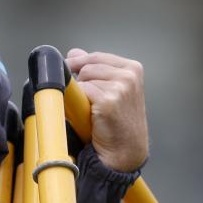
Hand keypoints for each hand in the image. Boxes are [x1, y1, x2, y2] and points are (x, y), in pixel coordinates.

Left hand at [65, 49, 148, 171]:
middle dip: (80, 81)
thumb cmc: (119, 122)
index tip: (69, 70)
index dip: (79, 63)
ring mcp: (121, 87)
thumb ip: (95, 68)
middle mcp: (129, 75)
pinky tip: (89, 114)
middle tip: (85, 99)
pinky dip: (79, 103)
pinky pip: (81, 92)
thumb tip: (74, 52)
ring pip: (83, 79)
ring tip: (90, 108)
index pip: (96, 56)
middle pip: (87, 66)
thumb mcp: (113, 89)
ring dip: (81, 94)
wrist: (125, 150)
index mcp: (133, 68)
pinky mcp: (108, 101)